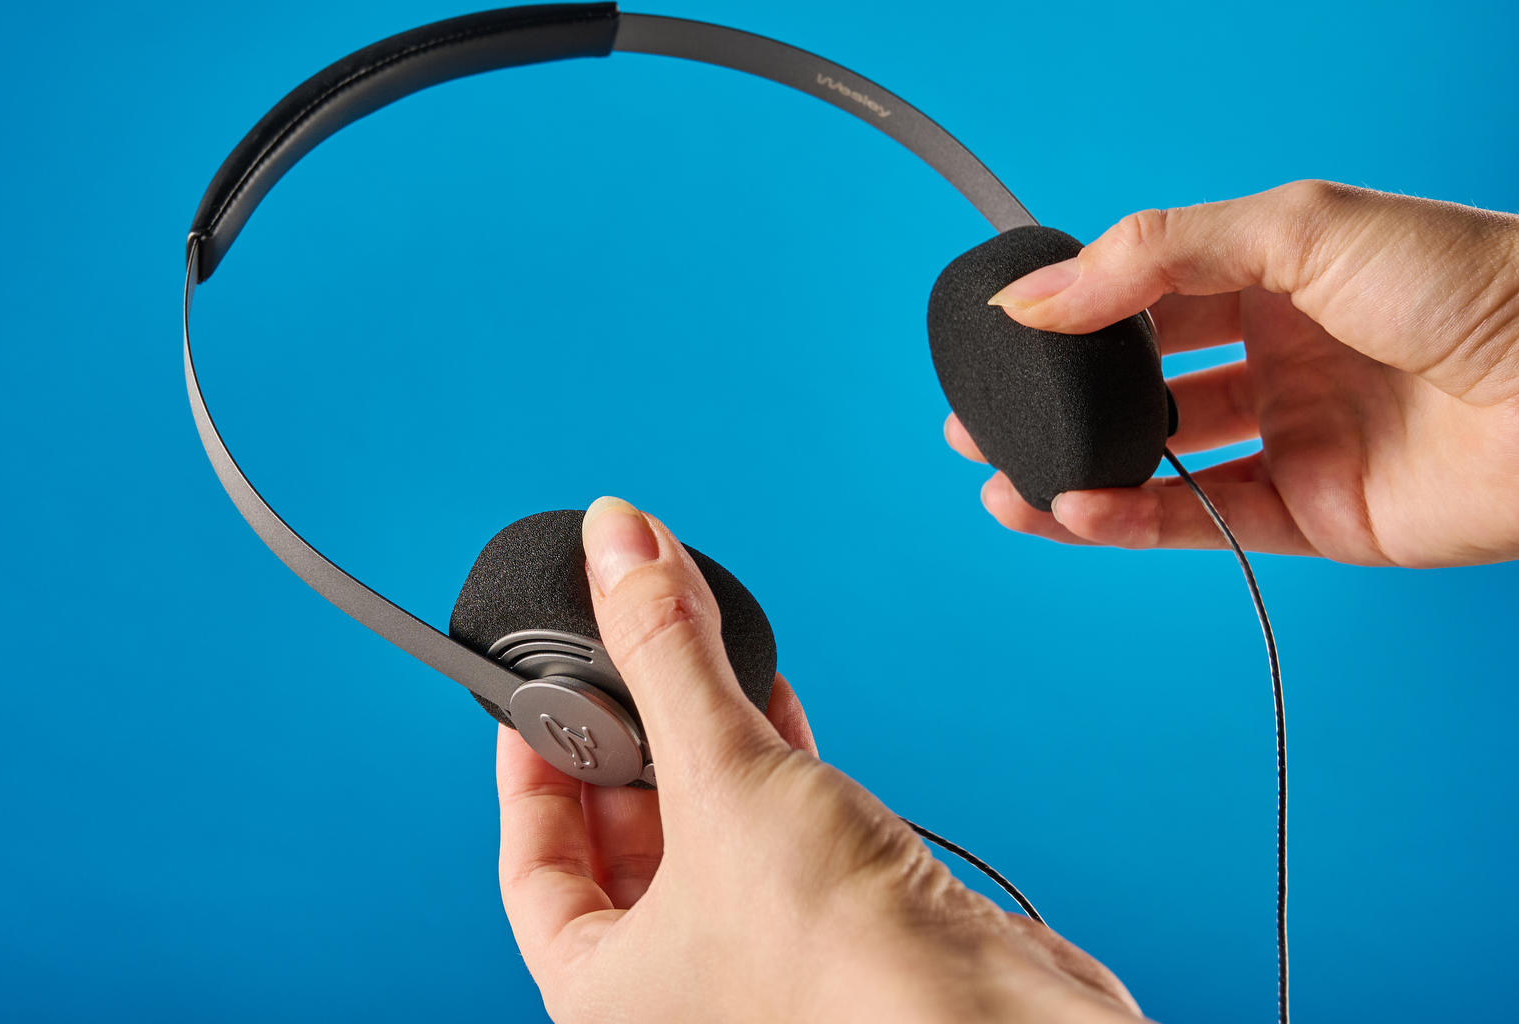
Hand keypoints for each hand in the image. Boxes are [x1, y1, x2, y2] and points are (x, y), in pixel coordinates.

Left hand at [496, 496, 1142, 1022]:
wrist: (988, 1021)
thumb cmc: (841, 963)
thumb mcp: (721, 775)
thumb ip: (663, 653)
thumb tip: (619, 542)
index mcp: (601, 993)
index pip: (531, 868)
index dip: (530, 768)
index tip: (539, 694)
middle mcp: (672, 990)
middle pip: (619, 841)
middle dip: (623, 739)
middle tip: (618, 653)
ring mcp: (757, 962)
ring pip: (705, 832)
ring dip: (702, 741)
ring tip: (692, 657)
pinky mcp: (836, 928)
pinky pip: (777, 833)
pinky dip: (770, 764)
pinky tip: (771, 698)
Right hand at [951, 181, 1518, 566]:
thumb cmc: (1473, 279)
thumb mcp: (1294, 228)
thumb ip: (1155, 257)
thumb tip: (1036, 296)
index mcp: (1276, 275)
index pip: (1144, 294)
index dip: (1070, 315)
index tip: (998, 335)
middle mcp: (1279, 356)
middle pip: (1140, 383)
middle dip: (1057, 403)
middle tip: (976, 420)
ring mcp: (1296, 437)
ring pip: (1161, 460)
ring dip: (1077, 470)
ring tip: (999, 479)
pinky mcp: (1317, 516)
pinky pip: (1203, 521)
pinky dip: (1132, 520)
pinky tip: (1070, 509)